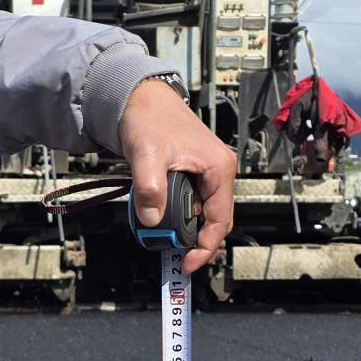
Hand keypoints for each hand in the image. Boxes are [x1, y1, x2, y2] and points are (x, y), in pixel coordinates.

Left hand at [119, 78, 235, 273]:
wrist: (139, 98)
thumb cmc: (150, 118)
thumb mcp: (147, 155)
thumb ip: (150, 189)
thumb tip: (152, 220)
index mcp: (218, 168)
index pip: (220, 220)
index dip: (205, 246)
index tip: (187, 262)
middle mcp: (218, 172)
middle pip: (212, 219)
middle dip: (191, 237)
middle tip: (167, 247)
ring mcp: (206, 173)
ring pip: (198, 211)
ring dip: (180, 224)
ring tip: (157, 228)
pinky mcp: (192, 173)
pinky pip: (188, 202)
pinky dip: (173, 212)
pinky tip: (156, 213)